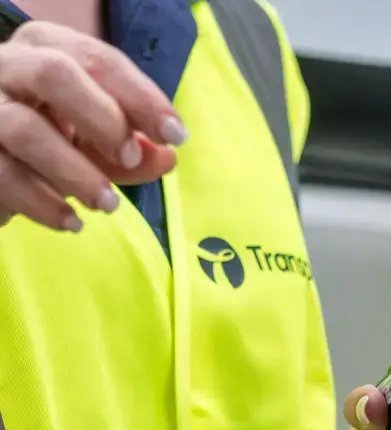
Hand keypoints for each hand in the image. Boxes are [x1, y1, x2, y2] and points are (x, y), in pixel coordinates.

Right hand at [0, 20, 184, 231]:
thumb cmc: (51, 140)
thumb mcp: (94, 140)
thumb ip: (130, 150)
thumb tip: (166, 159)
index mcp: (46, 49)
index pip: (97, 59)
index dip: (141, 97)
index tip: (175, 136)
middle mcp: (6, 67)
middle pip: (52, 74)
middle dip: (102, 119)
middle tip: (128, 158)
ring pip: (23, 129)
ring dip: (76, 173)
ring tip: (107, 204)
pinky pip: (4, 176)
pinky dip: (44, 204)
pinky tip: (71, 222)